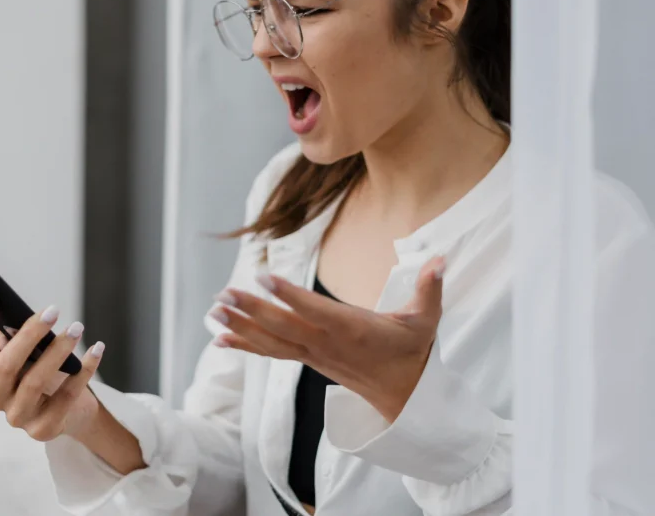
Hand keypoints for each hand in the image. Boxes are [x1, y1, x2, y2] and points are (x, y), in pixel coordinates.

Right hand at [0, 284, 102, 441]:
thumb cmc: (38, 370)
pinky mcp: (44, 428)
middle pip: (7, 365)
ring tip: (77, 327)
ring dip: (58, 351)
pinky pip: (67, 397)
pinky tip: (97, 349)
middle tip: (53, 310)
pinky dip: (84, 371)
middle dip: (29, 335)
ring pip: (35, 382)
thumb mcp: (18, 347)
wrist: (67, 411)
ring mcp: (19, 416)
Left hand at [208, 257, 445, 421]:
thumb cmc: (411, 350)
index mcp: (353, 329)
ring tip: (214, 311)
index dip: (289, 296)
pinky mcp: (307, 359)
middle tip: (224, 293)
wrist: (403, 394)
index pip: (315, 310)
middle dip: (252, 310)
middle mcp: (327, 343)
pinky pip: (271, 353)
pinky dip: (245, 345)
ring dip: (241, 325)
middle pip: (284, 326)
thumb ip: (430, 289)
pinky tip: (220, 339)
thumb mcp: (426, 320)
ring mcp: (314, 354)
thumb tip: (440, 260)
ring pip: (272, 340)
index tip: (264, 279)